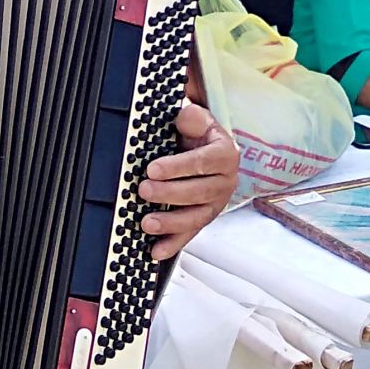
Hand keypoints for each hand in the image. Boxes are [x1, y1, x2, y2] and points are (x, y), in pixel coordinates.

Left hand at [136, 102, 238, 260]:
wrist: (207, 148)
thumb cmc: (198, 135)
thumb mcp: (197, 119)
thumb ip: (193, 117)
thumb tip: (185, 119)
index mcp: (225, 155)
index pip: (203, 162)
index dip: (177, 167)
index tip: (152, 169)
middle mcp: (225, 181)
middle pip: (199, 192)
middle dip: (169, 193)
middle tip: (143, 190)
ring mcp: (216, 203)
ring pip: (196, 217)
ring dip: (171, 222)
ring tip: (147, 223)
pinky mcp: (204, 218)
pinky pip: (191, 233)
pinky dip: (173, 244)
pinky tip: (156, 251)